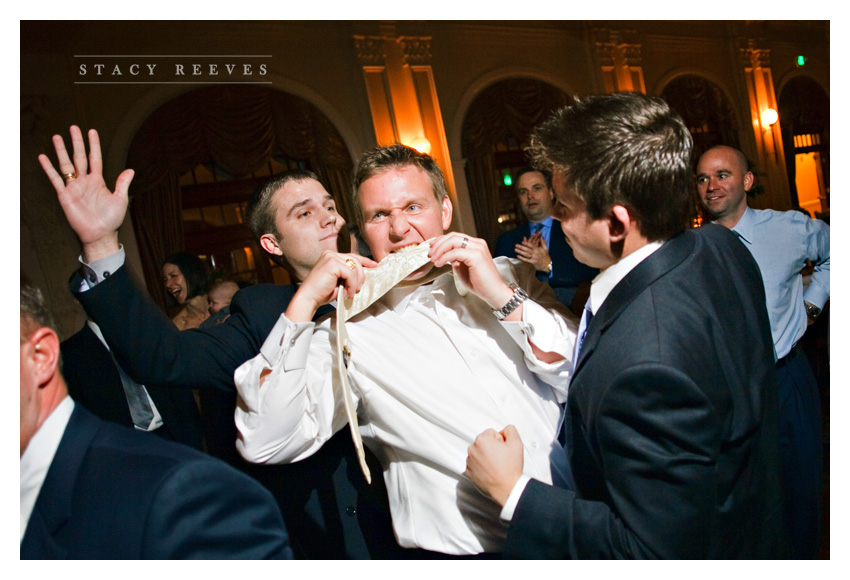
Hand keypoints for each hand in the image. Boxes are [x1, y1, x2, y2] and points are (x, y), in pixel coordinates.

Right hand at [38, 126, 134, 261]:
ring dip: (61, 151)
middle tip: (73, 127)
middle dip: (76, 143)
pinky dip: (49, 169)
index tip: (91, 131)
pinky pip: (55, 179)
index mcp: (98, 181)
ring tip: (57, 137)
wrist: (100, 235)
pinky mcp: (65, 196)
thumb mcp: (120, 199)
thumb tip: (131, 169)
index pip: (95, 158)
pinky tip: (43, 157)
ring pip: (66, 165)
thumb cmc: (111, 219)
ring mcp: (74, 188)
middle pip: (79, 157)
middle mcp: (85, 181)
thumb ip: (122, 183)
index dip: (93, 145)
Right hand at [284, 251, 376, 321]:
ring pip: (355, 268)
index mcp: (331, 256)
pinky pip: (350, 273)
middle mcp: (331, 254)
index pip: (352, 256)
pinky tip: (346, 293)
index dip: (365, 261)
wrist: (309, 298)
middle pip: (356, 261)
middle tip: (356, 290)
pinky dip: (351, 284)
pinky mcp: (332, 263)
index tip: (374, 265)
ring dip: (355, 283)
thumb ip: (349, 274)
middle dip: (360, 277)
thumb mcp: (340, 280)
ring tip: (349, 293)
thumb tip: (365, 273)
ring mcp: (331, 257)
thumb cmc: (322, 292)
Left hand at [429, 233, 512, 310]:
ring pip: (453, 241)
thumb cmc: (480, 283)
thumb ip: (455, 259)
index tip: (431, 247)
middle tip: (430, 254)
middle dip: (438, 244)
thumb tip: (443, 255)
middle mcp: (478, 243)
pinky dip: (444, 257)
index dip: (441, 240)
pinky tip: (440, 263)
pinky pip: (455, 253)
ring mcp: (478, 248)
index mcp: (475, 244)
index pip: (455, 236)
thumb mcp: (463, 267)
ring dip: (440, 249)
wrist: (494, 292)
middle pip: (453, 236)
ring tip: (433, 259)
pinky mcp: (476, 256)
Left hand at [465, 425, 524, 506]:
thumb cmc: (510, 468)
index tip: (503, 450)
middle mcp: (472, 449)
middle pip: (484, 442)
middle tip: (501, 458)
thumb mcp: (516, 443)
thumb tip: (505, 431)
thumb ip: (510, 430)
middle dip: (492, 448)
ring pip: (479, 453)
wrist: (507, 488)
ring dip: (486, 456)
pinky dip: (481, 466)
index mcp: (482, 440)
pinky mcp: (468, 472)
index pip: (492, 433)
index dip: (500, 441)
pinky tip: (491, 471)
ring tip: (496, 465)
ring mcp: (469, 461)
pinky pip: (475, 464)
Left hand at [515, 231, 550, 272]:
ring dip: (520, 252)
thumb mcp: (545, 248)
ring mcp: (533, 258)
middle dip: (521, 247)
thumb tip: (541, 237)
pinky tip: (518, 256)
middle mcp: (535, 253)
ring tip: (515, 249)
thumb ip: (542, 242)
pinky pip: (526, 260)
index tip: (522, 242)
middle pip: (527, 249)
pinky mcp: (532, 262)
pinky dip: (521, 258)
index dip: (526, 243)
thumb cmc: (546, 256)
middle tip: (516, 245)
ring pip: (526, 254)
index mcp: (538, 250)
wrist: (547, 264)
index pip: (531, 246)